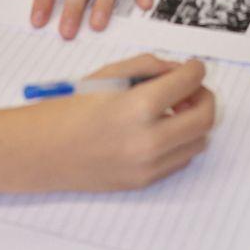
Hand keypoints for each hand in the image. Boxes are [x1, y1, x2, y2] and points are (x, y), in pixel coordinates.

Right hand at [26, 55, 215, 191]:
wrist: (44, 151)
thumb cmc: (72, 108)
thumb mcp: (109, 74)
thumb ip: (150, 67)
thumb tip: (179, 70)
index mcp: (139, 106)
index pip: (190, 82)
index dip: (196, 69)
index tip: (193, 67)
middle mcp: (149, 141)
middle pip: (205, 117)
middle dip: (204, 96)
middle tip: (191, 88)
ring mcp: (148, 166)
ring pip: (198, 142)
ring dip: (194, 121)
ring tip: (174, 110)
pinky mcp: (144, 182)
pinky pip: (180, 160)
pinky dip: (180, 142)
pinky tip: (161, 130)